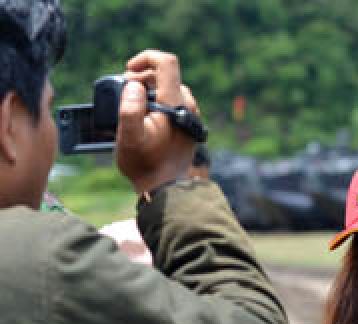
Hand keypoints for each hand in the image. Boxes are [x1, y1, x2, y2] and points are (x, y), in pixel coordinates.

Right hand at [115, 50, 197, 193]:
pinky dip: (159, 103)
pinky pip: (174, 104)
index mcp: (175, 104)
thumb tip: (134, 85)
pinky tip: (145, 116)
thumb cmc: (145, 164)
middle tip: (124, 91)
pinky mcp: (189, 127)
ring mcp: (191, 118)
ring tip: (132, 104)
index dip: (145, 59)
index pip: (167, 63)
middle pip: (167, 76)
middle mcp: (188, 108)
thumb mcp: (129, 136)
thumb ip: (130, 109)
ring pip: (171, 90)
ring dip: (150, 90)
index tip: (128, 71)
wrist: (167, 189)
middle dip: (143, 77)